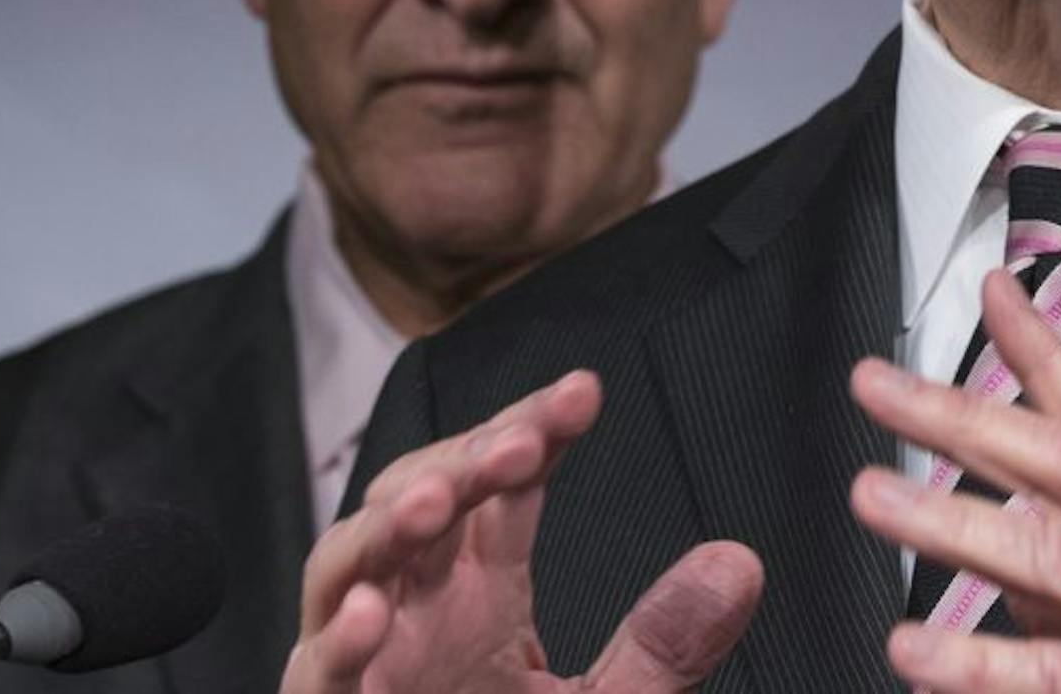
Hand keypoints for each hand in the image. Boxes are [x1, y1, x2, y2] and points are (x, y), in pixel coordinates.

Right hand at [281, 370, 763, 692]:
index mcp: (478, 590)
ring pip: (347, 563)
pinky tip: (366, 616)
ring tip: (436, 503)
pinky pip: (320, 671)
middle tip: (521, 443)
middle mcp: (416, 605)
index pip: (505, 486)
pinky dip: (336, 642)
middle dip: (465, 459)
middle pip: (423, 497)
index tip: (584, 393)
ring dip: (386, 526)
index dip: (535, 428)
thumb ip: (661, 645)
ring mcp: (365, 656)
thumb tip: (740, 564)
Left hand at [848, 270, 1060, 691]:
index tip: (992, 293)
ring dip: (957, 522)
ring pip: (1060, 563)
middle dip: (969, 419)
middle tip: (879, 388)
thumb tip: (988, 471)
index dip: (1049, 356)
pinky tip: (914, 653)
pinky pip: (1056, 683)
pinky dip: (980, 667)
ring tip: (873, 498)